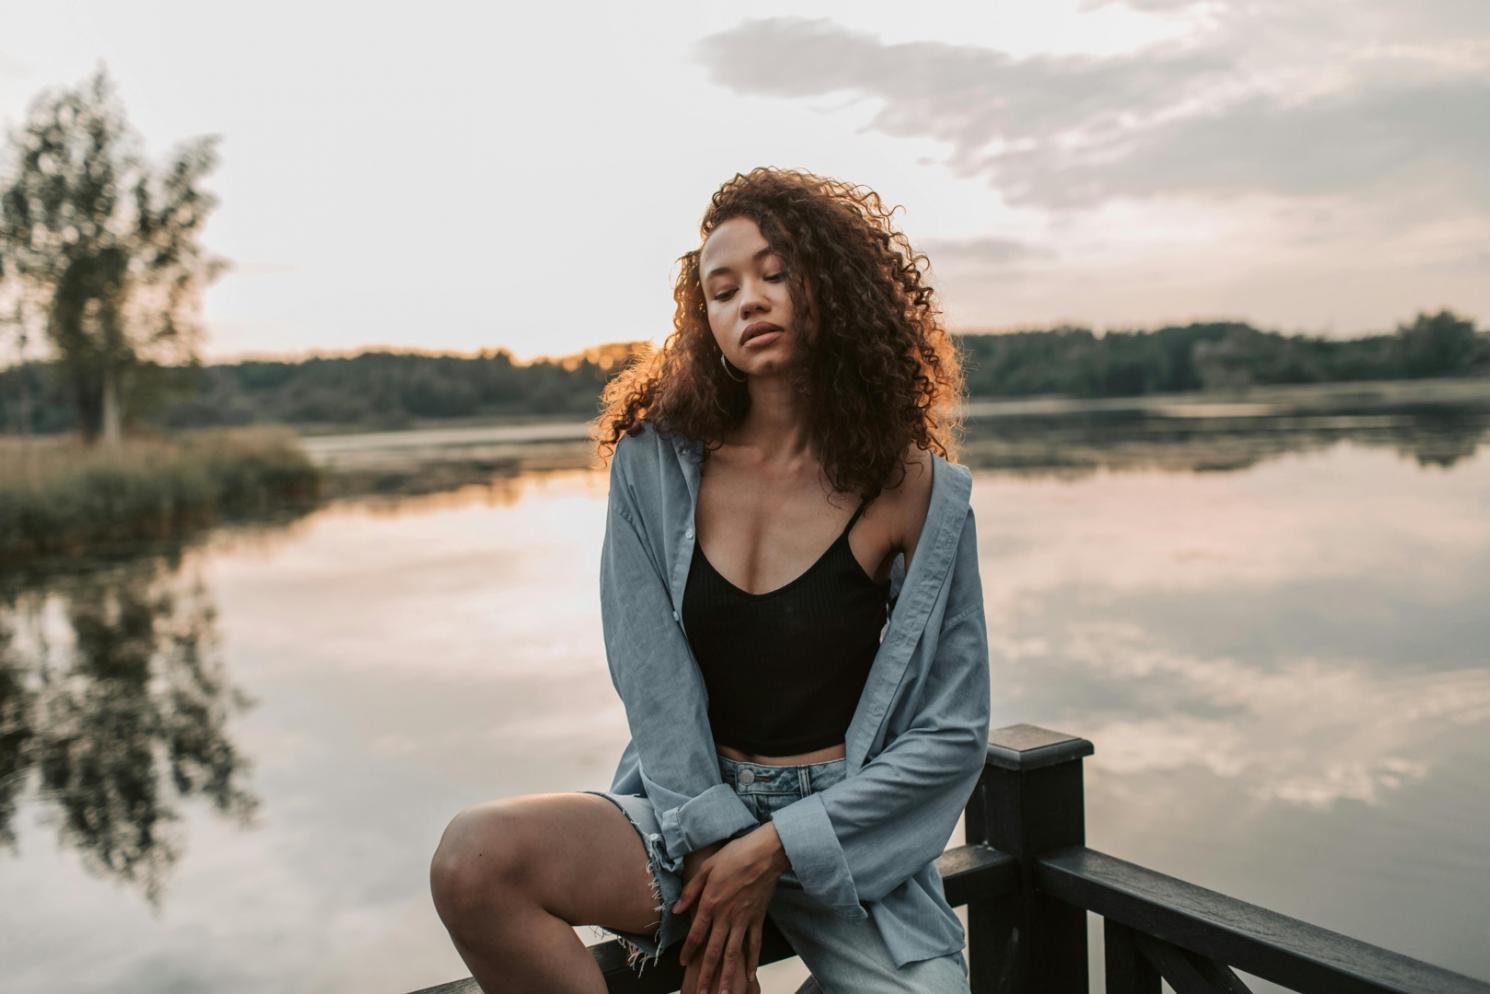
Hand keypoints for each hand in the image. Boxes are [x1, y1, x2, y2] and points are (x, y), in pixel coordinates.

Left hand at [673, 824, 789, 993]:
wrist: (764, 854)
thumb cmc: (734, 856)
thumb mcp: (706, 867)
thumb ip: (690, 891)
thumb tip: (677, 910)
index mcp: (711, 904)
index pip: (697, 933)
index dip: (689, 950)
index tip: (683, 964)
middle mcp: (726, 917)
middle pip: (715, 951)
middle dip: (707, 974)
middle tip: (702, 993)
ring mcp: (744, 920)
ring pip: (734, 953)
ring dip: (729, 975)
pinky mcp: (758, 918)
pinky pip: (754, 944)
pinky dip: (752, 960)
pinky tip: (750, 975)